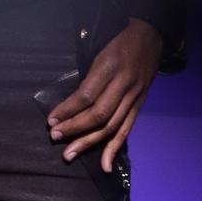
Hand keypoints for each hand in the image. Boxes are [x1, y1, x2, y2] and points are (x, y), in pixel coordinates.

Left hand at [46, 18, 162, 172]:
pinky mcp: (140, 104)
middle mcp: (124, 84)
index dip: (68, 110)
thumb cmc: (119, 42)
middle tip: (54, 136)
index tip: (51, 120)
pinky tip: (103, 165)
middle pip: (98, 114)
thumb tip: (70, 105)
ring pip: (111, 125)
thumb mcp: (101, 51)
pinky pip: (126, 129)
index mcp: (110, 67)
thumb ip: (89, 77)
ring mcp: (135, 96)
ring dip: (89, 142)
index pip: (87, 95)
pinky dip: (114, 148)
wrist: (150, 36)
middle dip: (74, 128)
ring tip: (69, 153)